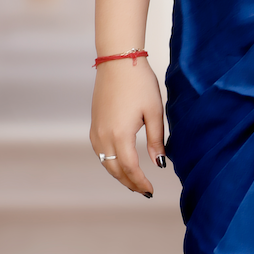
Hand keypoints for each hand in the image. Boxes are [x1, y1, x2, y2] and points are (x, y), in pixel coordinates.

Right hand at [89, 58, 167, 195]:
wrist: (118, 62)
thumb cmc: (139, 84)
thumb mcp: (154, 112)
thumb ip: (156, 141)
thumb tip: (159, 164)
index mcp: (120, 134)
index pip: (130, 168)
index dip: (140, 182)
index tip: (151, 190)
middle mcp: (103, 136)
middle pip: (114, 169)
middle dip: (129, 182)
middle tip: (144, 191)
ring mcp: (96, 131)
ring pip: (105, 162)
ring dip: (119, 174)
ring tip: (134, 181)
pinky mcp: (94, 125)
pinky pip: (100, 152)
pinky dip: (110, 162)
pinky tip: (121, 163)